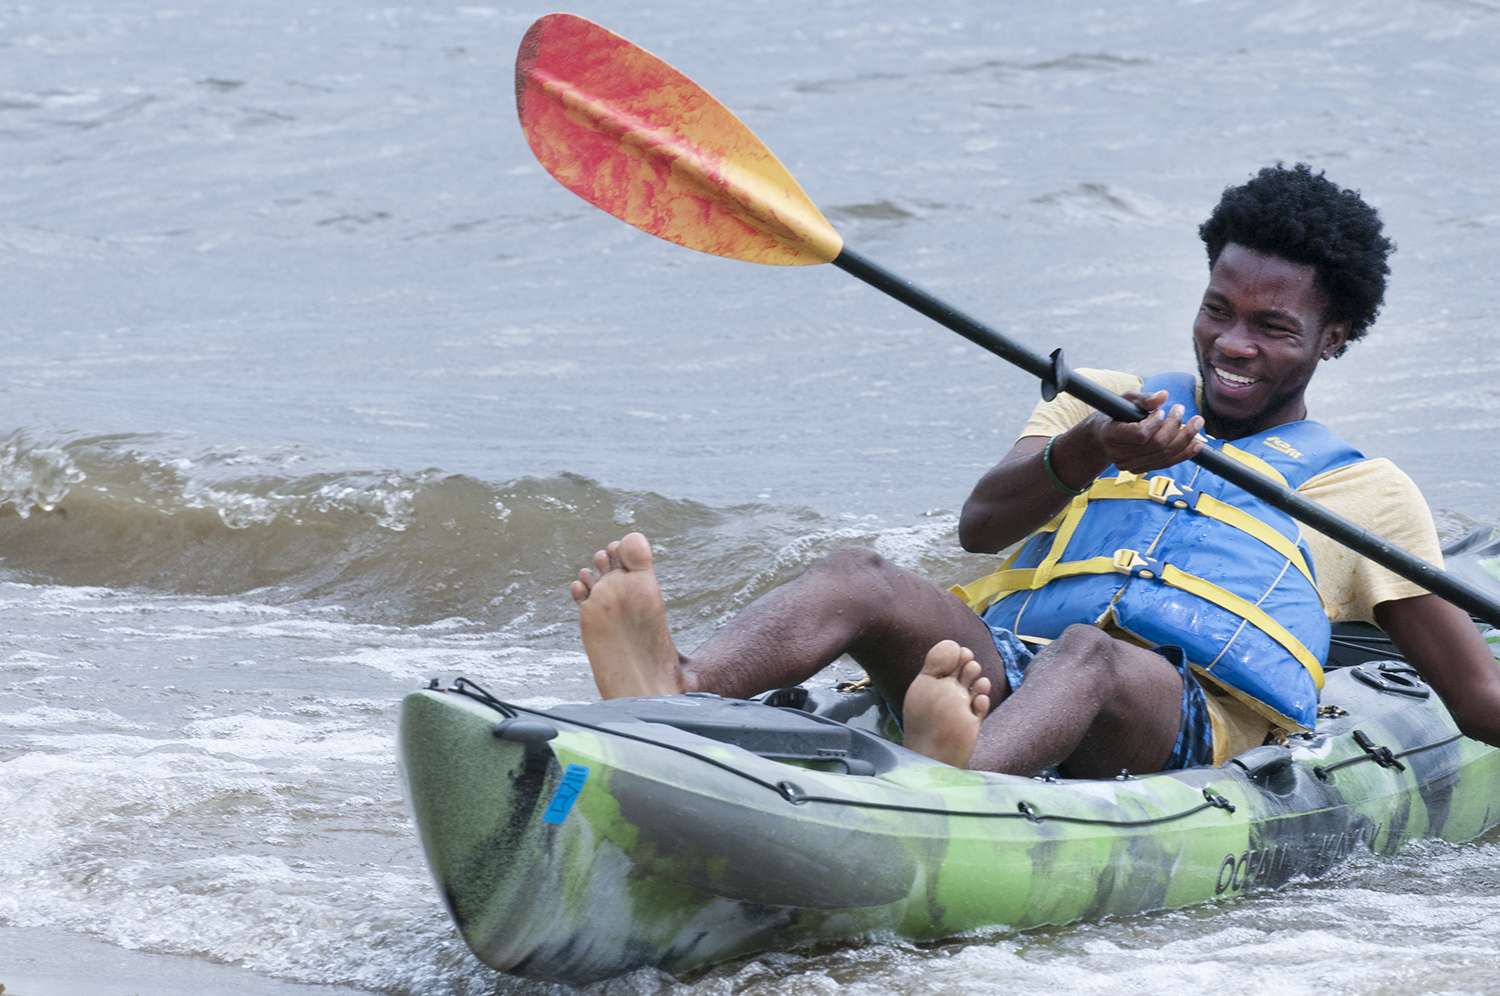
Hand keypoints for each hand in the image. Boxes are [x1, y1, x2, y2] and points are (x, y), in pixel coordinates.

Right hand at [1087, 389, 1204, 473]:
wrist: (1101, 438)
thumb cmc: (1114, 414)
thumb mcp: (1125, 400)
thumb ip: (1143, 398)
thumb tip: (1164, 396)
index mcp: (1111, 435)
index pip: (1141, 434)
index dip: (1156, 422)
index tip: (1161, 411)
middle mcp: (1119, 455)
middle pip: (1157, 446)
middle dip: (1176, 427)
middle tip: (1183, 410)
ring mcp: (1129, 466)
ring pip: (1165, 456)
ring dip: (1185, 439)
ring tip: (1197, 423)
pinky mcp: (1139, 470)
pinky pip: (1166, 464)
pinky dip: (1184, 454)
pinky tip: (1196, 444)